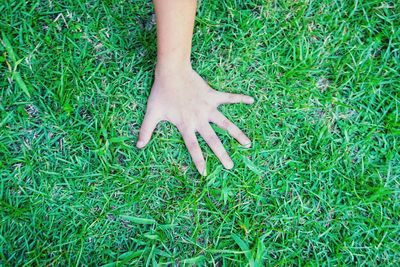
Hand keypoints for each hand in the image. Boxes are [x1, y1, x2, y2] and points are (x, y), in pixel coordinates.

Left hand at [136, 67, 253, 174]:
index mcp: (186, 125)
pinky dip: (240, 98)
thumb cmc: (161, 92)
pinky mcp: (212, 95)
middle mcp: (199, 119)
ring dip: (237, 133)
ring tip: (247, 144)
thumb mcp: (152, 113)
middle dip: (221, 154)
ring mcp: (207, 107)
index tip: (204, 173)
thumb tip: (138, 146)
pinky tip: (252, 100)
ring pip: (225, 123)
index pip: (193, 147)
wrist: (172, 72)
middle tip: (230, 166)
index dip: (198, 160)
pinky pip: (229, 98)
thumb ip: (146, 130)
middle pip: (212, 140)